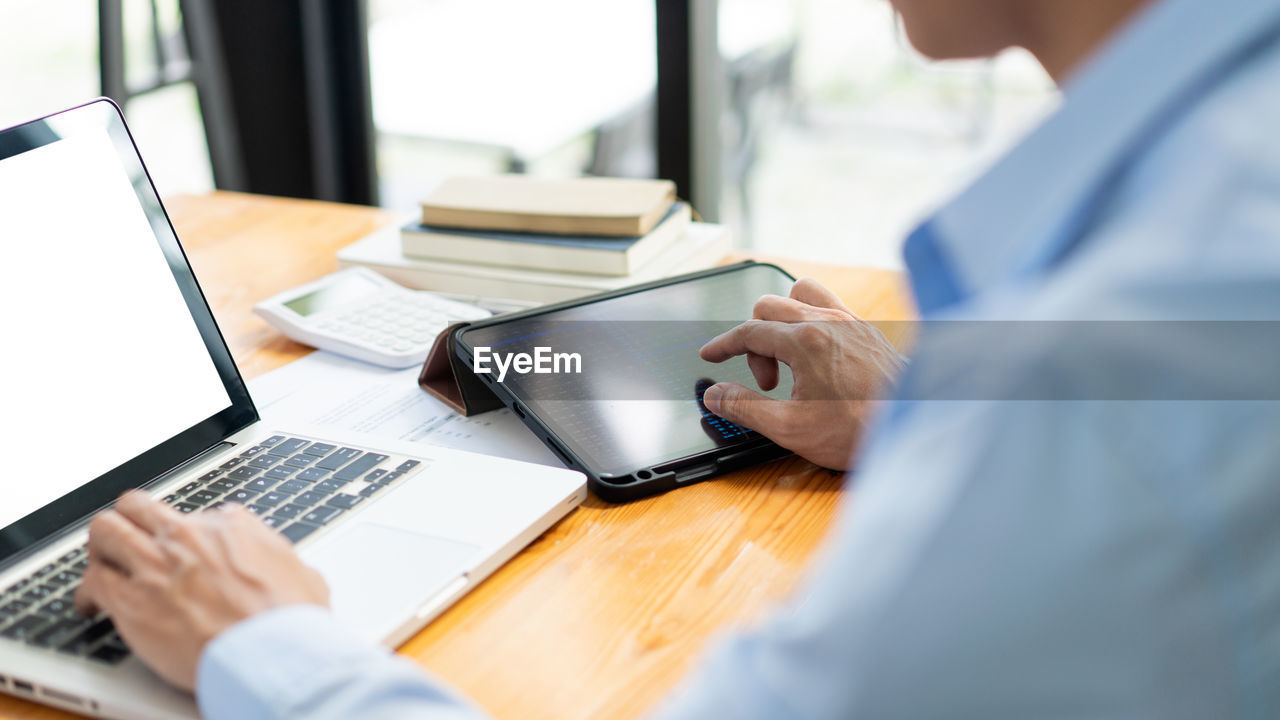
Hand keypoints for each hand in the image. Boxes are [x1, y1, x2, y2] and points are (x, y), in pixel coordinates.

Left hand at [74, 492, 329, 690]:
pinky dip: (86, 593)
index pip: (194, 515)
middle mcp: (189, 536)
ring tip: (102, 566)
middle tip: (126, 540)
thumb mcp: (302, 574)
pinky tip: (91, 606)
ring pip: (105, 530)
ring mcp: (156, 564)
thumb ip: (279, 559)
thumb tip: (280, 562)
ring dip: (101, 548)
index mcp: (231, 526)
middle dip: (129, 521)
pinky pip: (91, 580)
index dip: (186, 537)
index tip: (183, 554)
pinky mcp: (131, 599)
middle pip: (138, 506)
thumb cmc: (290, 621)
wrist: (270, 653)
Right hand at [699, 278, 904, 469]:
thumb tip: (715, 395)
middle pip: (769, 308)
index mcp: (805, 341)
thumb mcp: (790, 428)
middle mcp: (828, 322)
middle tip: (766, 383)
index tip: (711, 355)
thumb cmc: (860, 430)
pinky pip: (828, 305)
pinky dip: (810, 322)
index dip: (723, 344)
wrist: (917, 427)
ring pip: (800, 296)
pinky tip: (817, 357)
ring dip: (784, 321)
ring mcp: (851, 322)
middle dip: (755, 342)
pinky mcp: (868, 329)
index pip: (749, 331)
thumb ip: (744, 408)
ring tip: (789, 360)